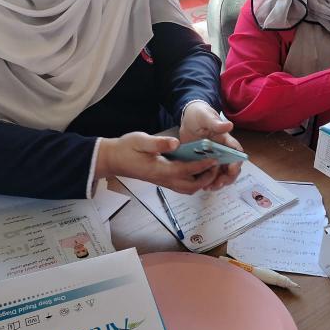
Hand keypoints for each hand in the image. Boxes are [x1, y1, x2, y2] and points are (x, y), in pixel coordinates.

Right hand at [97, 132, 219, 193]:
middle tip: (216, 164)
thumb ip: (158, 143)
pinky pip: (182, 186)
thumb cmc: (127, 148)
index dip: (202, 165)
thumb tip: (176, 143)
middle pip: (191, 186)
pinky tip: (198, 169)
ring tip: (210, 168)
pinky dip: (193, 181)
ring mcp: (163, 182)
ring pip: (188, 189)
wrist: (114, 159)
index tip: (214, 158)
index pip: (186, 170)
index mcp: (160, 170)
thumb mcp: (140, 140)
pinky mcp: (162, 181)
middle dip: (206, 177)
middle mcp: (164, 180)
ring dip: (201, 182)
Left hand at [179, 101, 242, 190]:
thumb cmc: (200, 115)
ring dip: (218, 182)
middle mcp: (223, 151)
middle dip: (228, 178)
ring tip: (209, 187)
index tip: (232, 169)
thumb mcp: (206, 117)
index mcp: (226, 141)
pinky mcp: (205, 162)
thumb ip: (216, 123)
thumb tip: (229, 125)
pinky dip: (208, 182)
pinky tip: (202, 186)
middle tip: (218, 183)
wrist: (187, 118)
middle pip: (232, 168)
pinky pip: (210, 175)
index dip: (237, 163)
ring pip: (222, 174)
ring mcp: (214, 158)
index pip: (237, 153)